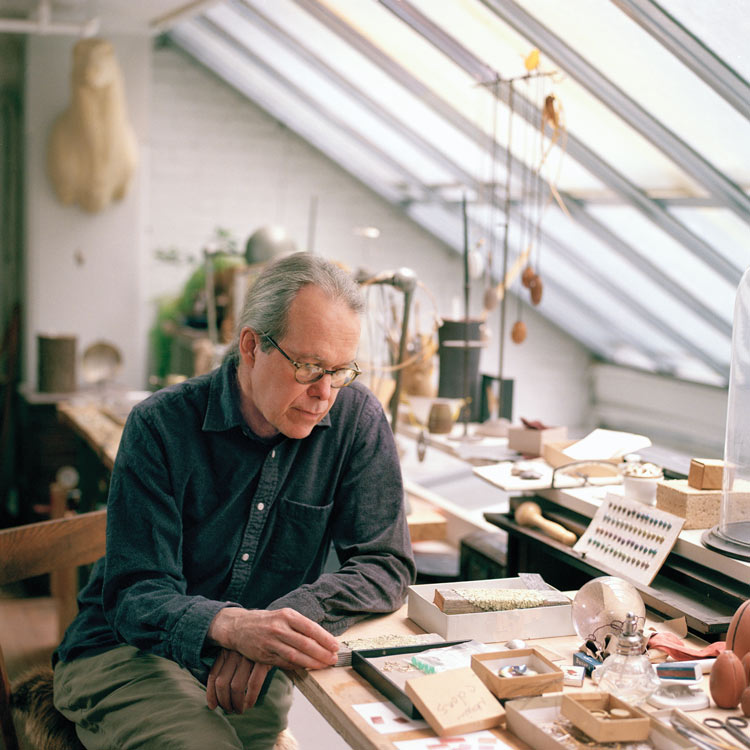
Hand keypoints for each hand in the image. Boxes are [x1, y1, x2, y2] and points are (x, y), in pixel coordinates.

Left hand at [206, 648, 271, 713]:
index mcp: (226, 649)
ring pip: (236, 687)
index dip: (211, 694)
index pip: (213, 675)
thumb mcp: (239, 650)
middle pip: (222, 683)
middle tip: (229, 710)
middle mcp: (235, 652)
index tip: (213, 706)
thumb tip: (218, 690)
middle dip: (224, 701)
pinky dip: (249, 698)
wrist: (279, 636)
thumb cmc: (256, 647)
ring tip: (239, 710)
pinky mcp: (263, 660)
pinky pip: (252, 684)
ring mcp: (248, 656)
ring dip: (236, 703)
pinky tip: (249, 705)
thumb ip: (229, 665)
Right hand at [208, 607, 337, 669]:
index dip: (325, 638)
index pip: (310, 627)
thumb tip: (322, 639)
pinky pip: (284, 663)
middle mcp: (279, 628)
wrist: (239, 626)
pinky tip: (307, 668)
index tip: (335, 646)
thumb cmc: (267, 621)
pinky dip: (297, 667)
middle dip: (322, 653)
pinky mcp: (264, 656)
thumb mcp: (284, 616)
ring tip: (323, 666)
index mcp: (287, 615)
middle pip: (305, 643)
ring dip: (312, 663)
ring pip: (295, 656)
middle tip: (333, 659)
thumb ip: (301, 626)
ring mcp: (271, 642)